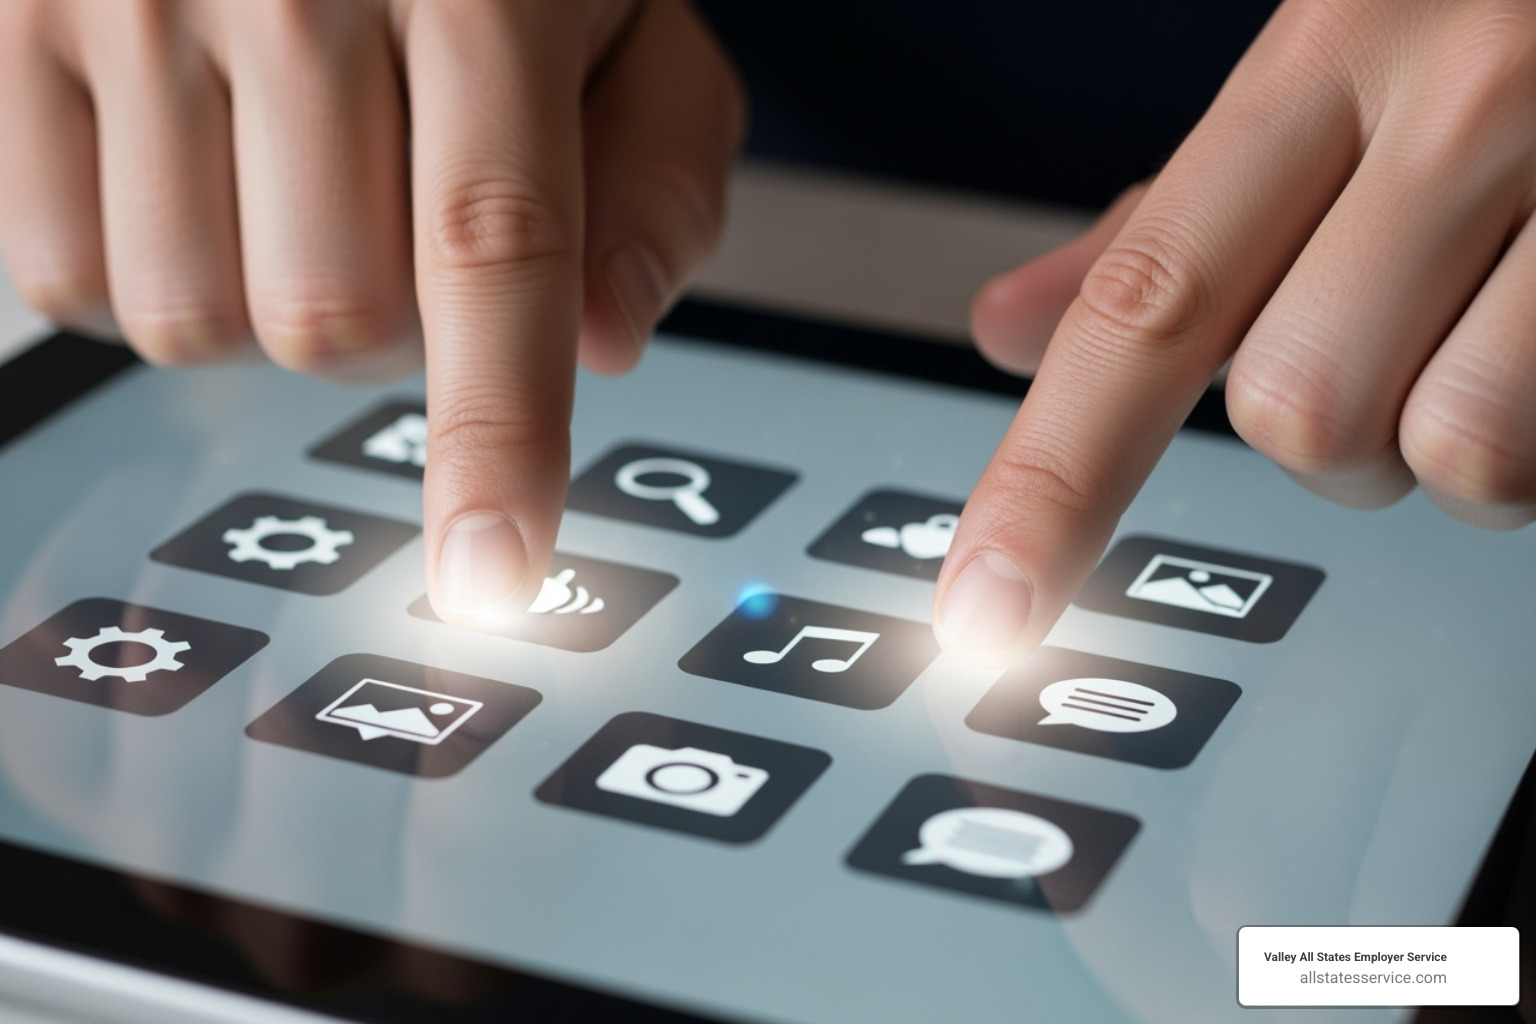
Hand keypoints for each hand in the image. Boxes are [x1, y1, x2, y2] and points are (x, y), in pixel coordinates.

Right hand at [0, 1, 742, 626]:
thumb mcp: (629, 17)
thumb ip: (655, 177)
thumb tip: (601, 343)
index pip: (491, 243)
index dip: (496, 429)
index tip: (489, 573)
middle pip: (330, 319)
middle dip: (386, 336)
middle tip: (396, 229)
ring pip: (189, 318)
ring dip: (261, 308)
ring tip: (292, 187)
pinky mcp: (6, 19)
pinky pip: (60, 271)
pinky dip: (143, 273)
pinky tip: (196, 181)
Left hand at [938, 0, 1535, 663]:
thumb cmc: (1494, 12)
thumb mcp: (1322, 75)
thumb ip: (1169, 224)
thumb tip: (1011, 332)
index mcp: (1323, 54)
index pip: (1143, 308)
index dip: (1049, 480)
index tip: (986, 604)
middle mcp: (1457, 100)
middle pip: (1299, 412)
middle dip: (1330, 434)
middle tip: (1389, 343)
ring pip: (1454, 452)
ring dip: (1454, 447)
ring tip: (1496, 337)